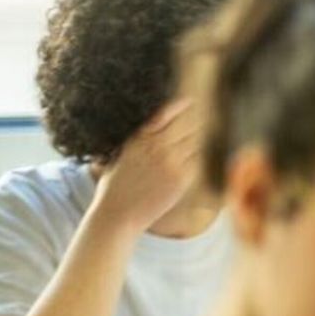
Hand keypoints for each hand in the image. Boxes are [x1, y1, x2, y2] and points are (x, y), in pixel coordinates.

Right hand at [91, 100, 202, 231]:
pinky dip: (196, 158)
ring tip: (198, 136)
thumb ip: (136, 141)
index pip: (165, 114)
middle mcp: (158, 147)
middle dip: (192, 121)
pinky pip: (196, 162)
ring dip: (196, 139)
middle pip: (186, 126)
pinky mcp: (182, 179)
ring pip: (194, 143)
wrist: (119, 214)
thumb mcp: (118, 155)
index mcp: (140, 137)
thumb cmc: (114, 186)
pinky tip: (193, 157)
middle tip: (200, 116)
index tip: (188, 101)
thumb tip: (149, 130)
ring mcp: (172, 163)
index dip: (179, 107)